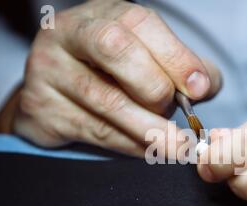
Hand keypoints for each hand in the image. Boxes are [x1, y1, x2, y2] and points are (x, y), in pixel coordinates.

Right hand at [0, 0, 220, 155]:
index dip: (175, 56)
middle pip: (115, 50)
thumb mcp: (148, 58)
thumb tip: (204, 85)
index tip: (200, 88)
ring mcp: (49, 68)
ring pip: (106, 100)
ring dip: (149, 128)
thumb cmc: (113, 74)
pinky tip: (148, 150)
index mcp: (102, 14)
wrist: (59, 95)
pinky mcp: (41, 107)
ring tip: (176, 145)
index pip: (140, 23)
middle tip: (174, 111)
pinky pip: (94, 130)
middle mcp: (69, 33)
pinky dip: (129, 144)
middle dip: (155, 87)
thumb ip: (182, 67)